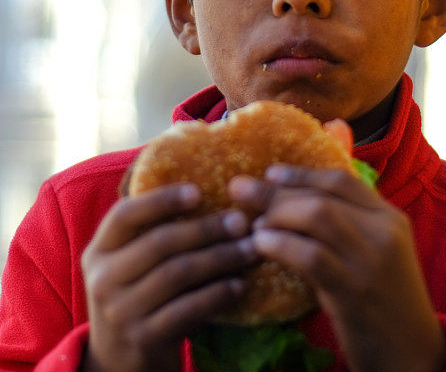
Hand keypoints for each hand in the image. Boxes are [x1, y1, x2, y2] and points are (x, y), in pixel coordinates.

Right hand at [81, 184, 257, 371]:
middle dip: (205, 229)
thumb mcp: (128, 262)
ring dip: (219, 258)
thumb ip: (150, 232)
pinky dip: (217, 294)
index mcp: (99, 250)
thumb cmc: (137, 295)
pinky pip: (187, 309)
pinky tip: (239, 284)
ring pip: (177, 274)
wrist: (119, 362)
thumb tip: (207, 189)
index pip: (124, 215)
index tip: (198, 191)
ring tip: (249, 250)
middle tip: (241, 221)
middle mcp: (103, 279)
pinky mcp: (142, 339)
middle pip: (160, 243)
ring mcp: (120, 312)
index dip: (161, 200)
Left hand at [229, 166, 445, 371]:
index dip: (301, 174)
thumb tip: (295, 203)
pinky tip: (261, 245)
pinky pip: (311, 256)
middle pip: (322, 197)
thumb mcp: (377, 255)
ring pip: (317, 216)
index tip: (270, 172)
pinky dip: (281, 244)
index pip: (340, 180)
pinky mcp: (355, 291)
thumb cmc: (386, 303)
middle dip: (276, 191)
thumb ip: (350, 227)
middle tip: (239, 189)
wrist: (414, 356)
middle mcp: (384, 231)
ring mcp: (371, 260)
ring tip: (252, 224)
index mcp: (390, 218)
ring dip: (276, 214)